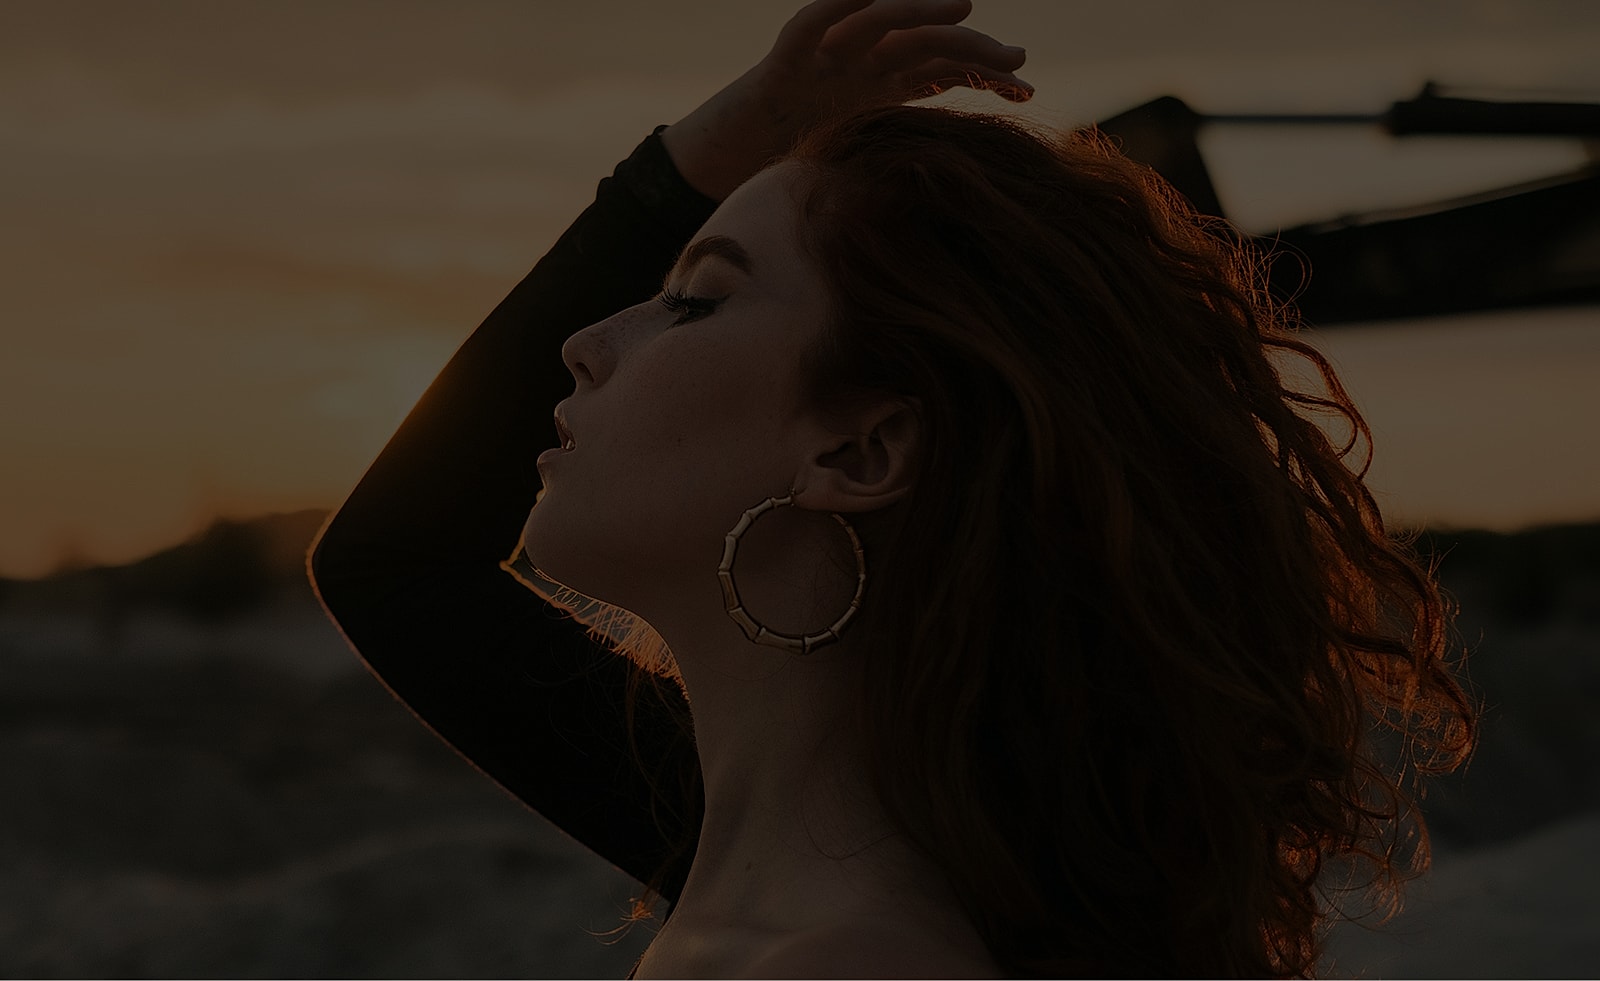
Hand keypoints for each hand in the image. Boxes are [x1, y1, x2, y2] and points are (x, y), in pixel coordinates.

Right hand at [661, 0, 1031, 200]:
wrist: (716, 165)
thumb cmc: (781, 175)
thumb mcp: (854, 176)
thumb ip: (895, 174)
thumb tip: (951, 200)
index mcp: (879, 94)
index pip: (944, 73)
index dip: (985, 77)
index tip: (1026, 95)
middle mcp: (858, 68)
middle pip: (926, 45)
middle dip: (972, 48)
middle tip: (1017, 61)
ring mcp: (823, 60)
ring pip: (880, 22)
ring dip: (922, 13)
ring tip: (965, 8)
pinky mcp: (782, 62)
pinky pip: (814, 21)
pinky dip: (842, 3)